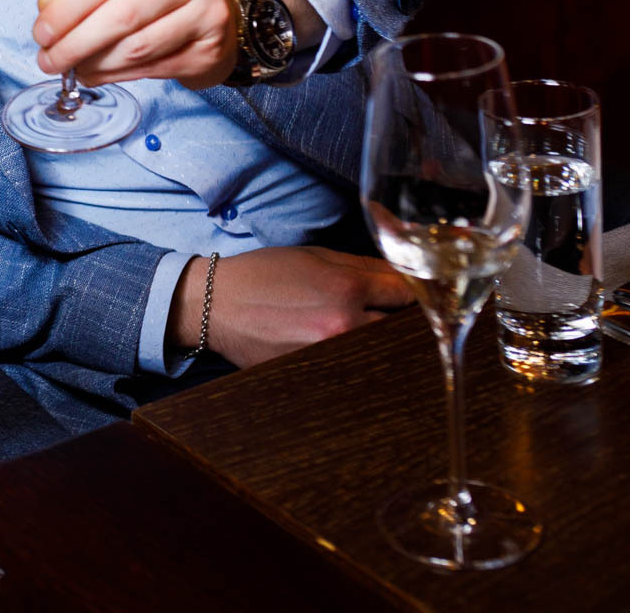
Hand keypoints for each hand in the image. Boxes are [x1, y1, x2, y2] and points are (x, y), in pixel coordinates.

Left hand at [31, 0, 234, 88]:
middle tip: (49, 60)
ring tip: (72, 67)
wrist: (214, 10)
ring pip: (136, 48)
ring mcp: (206, 13)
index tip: (42, 32)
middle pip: (122, 16)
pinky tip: (97, 73)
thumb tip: (47, 8)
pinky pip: (151, 69)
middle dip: (75, 44)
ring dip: (94, 64)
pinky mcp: (209, 49)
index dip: (68, 8)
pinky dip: (116, 75)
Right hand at [175, 246, 415, 367]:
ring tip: (361, 330)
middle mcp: (344, 325)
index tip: (412, 293)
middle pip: (400, 327)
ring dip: (377, 339)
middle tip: (390, 313)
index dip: (414, 290)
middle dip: (399, 318)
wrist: (216, 305)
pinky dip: (353, 357)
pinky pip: (351, 368)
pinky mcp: (316, 373)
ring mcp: (330, 355)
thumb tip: (402, 275)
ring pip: (378, 350)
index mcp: (347, 288)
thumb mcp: (314, 256)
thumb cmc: (263, 274)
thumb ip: (363, 265)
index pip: (407, 293)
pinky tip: (336, 345)